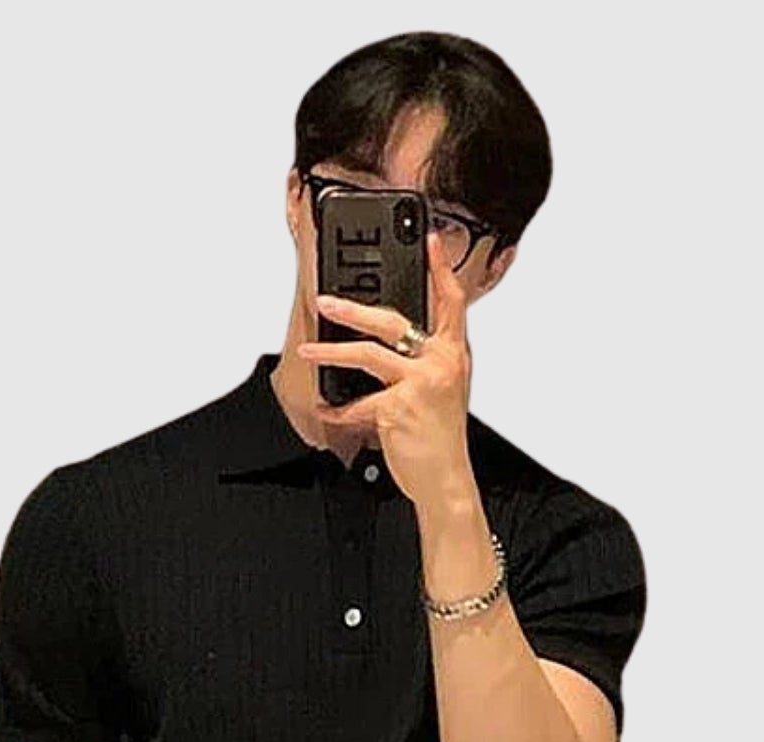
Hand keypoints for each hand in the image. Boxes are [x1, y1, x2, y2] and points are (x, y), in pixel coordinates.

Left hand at [298, 229, 477, 512]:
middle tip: (326, 300)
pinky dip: (339, 409)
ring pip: (368, 354)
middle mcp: (441, 364)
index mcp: (454, 355)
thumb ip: (423, 365)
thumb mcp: (443, 393)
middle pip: (395, 321)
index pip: (451, 302)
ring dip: (332, 350)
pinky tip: (327, 410)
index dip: (440, 269)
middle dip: (355, 308)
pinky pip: (358, 402)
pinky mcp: (398, 408)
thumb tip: (386, 347)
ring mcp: (420, 384)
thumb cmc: (442, 439)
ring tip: (308, 349)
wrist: (446, 480)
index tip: (430, 240)